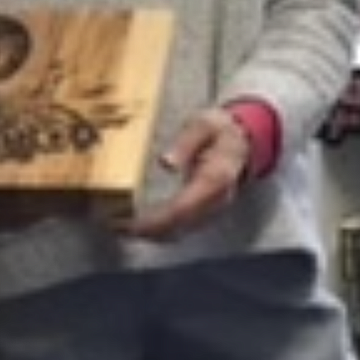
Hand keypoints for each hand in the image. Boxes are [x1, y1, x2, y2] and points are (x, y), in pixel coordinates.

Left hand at [117, 106, 251, 241]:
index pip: (184, 208)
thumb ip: (186, 142)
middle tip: (117, 226)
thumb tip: (166, 162)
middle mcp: (215, 201)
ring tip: (121, 227)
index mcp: (214, 180)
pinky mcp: (206, 211)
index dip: (158, 220)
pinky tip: (141, 225)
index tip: (133, 223)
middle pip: (180, 226)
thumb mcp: (204, 125)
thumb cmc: (219, 130)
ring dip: (152, 233)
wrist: (242, 140)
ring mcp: (212, 209)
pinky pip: (183, 227)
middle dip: (149, 231)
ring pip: (181, 231)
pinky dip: (161, 230)